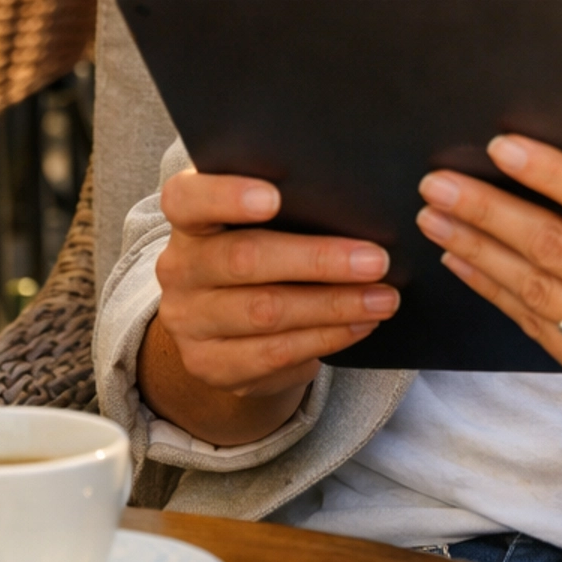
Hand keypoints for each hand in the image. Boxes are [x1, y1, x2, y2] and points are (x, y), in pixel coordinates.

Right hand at [140, 171, 397, 444]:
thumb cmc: (262, 247)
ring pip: (265, 312)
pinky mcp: (209, 365)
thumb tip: (361, 204)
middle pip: (243, 259)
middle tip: (376, 261)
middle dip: (317, 260)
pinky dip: (325, 338)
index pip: (186, 198)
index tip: (274, 197)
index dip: (226, 196)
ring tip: (383, 298)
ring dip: (334, 306)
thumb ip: (292, 204)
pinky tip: (360, 326)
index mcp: (189, 217)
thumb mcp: (263, 221)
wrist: (230, 323)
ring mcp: (188, 321)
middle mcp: (179, 267)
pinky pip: (273, 353)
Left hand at [416, 118, 561, 459]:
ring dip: (477, 251)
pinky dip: (494, 293)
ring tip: (436, 216)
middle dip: (487, 211)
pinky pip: (538, 330)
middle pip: (555, 248)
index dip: (550, 173)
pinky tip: (463, 261)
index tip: (500, 146)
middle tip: (438, 182)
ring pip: (536, 292)